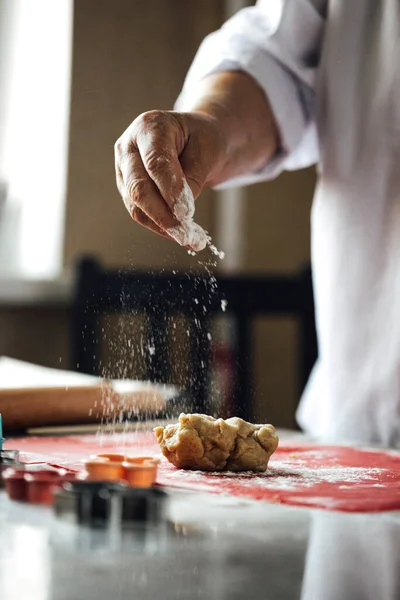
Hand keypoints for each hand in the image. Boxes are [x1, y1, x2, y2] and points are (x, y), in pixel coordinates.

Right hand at [114, 110, 225, 250]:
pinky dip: (159, 227)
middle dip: (162, 215)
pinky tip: (179, 235)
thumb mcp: (207, 150)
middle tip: (185, 234)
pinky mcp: (126, 188)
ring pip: (136, 205)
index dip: (170, 190)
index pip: (155, 163)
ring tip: (187, 239)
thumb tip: (180, 211)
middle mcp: (128, 146)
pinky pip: (139, 212)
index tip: (187, 212)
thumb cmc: (202, 139)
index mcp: (149, 126)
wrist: (194, 138)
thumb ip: (192, 178)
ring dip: (161, 226)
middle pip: (138, 187)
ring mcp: (123, 169)